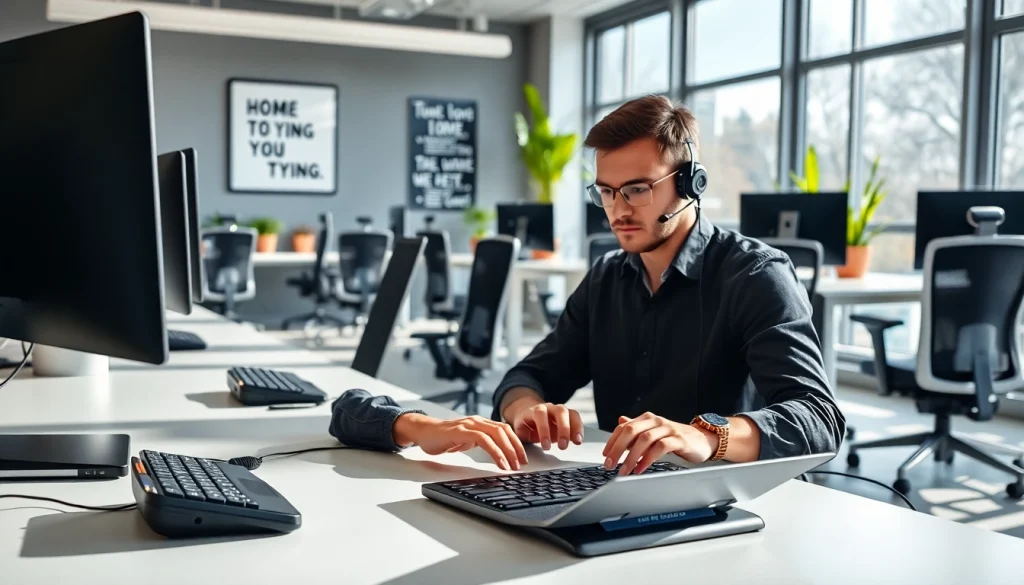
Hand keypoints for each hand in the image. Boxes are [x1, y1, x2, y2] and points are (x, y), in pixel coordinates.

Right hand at [393, 413, 527, 470]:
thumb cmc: (443, 438)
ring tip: (512, 466)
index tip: (522, 457)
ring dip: (508, 451)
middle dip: (516, 448)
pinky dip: (495, 452)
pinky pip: (483, 440)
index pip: (505, 429)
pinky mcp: (461, 432)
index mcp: (480, 422)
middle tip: (521, 464)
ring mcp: (469, 425)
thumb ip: (481, 442)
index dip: (516, 442)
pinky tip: (500, 463)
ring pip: (496, 434)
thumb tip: (498, 454)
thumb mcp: (467, 440)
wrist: (423, 432)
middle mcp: (477, 421)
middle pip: (504, 430)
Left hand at [506, 399, 583, 450]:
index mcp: (535, 410)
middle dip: (563, 429)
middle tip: (562, 446)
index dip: (544, 429)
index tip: (545, 446)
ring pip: (571, 413)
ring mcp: (560, 410)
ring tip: (577, 442)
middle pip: (560, 412)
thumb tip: (520, 447)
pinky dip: (579, 429)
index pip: (540, 415)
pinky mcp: (568, 416)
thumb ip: (521, 436)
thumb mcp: (520, 430)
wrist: (529, 412)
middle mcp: (550, 408)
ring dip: (575, 428)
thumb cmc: (525, 424)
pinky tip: (579, 440)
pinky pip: (577, 418)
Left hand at [603, 413, 717, 474]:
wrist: (703, 440)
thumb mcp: (654, 433)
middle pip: (631, 431)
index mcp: (647, 419)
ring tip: (624, 470)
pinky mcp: (679, 440)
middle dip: (617, 448)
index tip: (605, 455)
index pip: (624, 427)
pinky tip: (640, 469)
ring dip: (631, 456)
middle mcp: (656, 421)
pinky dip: (647, 459)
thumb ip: (638, 428)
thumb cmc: (676, 438)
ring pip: (644, 439)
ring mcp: (668, 429)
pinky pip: (660, 448)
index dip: (612, 441)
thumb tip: (620, 422)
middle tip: (610, 464)